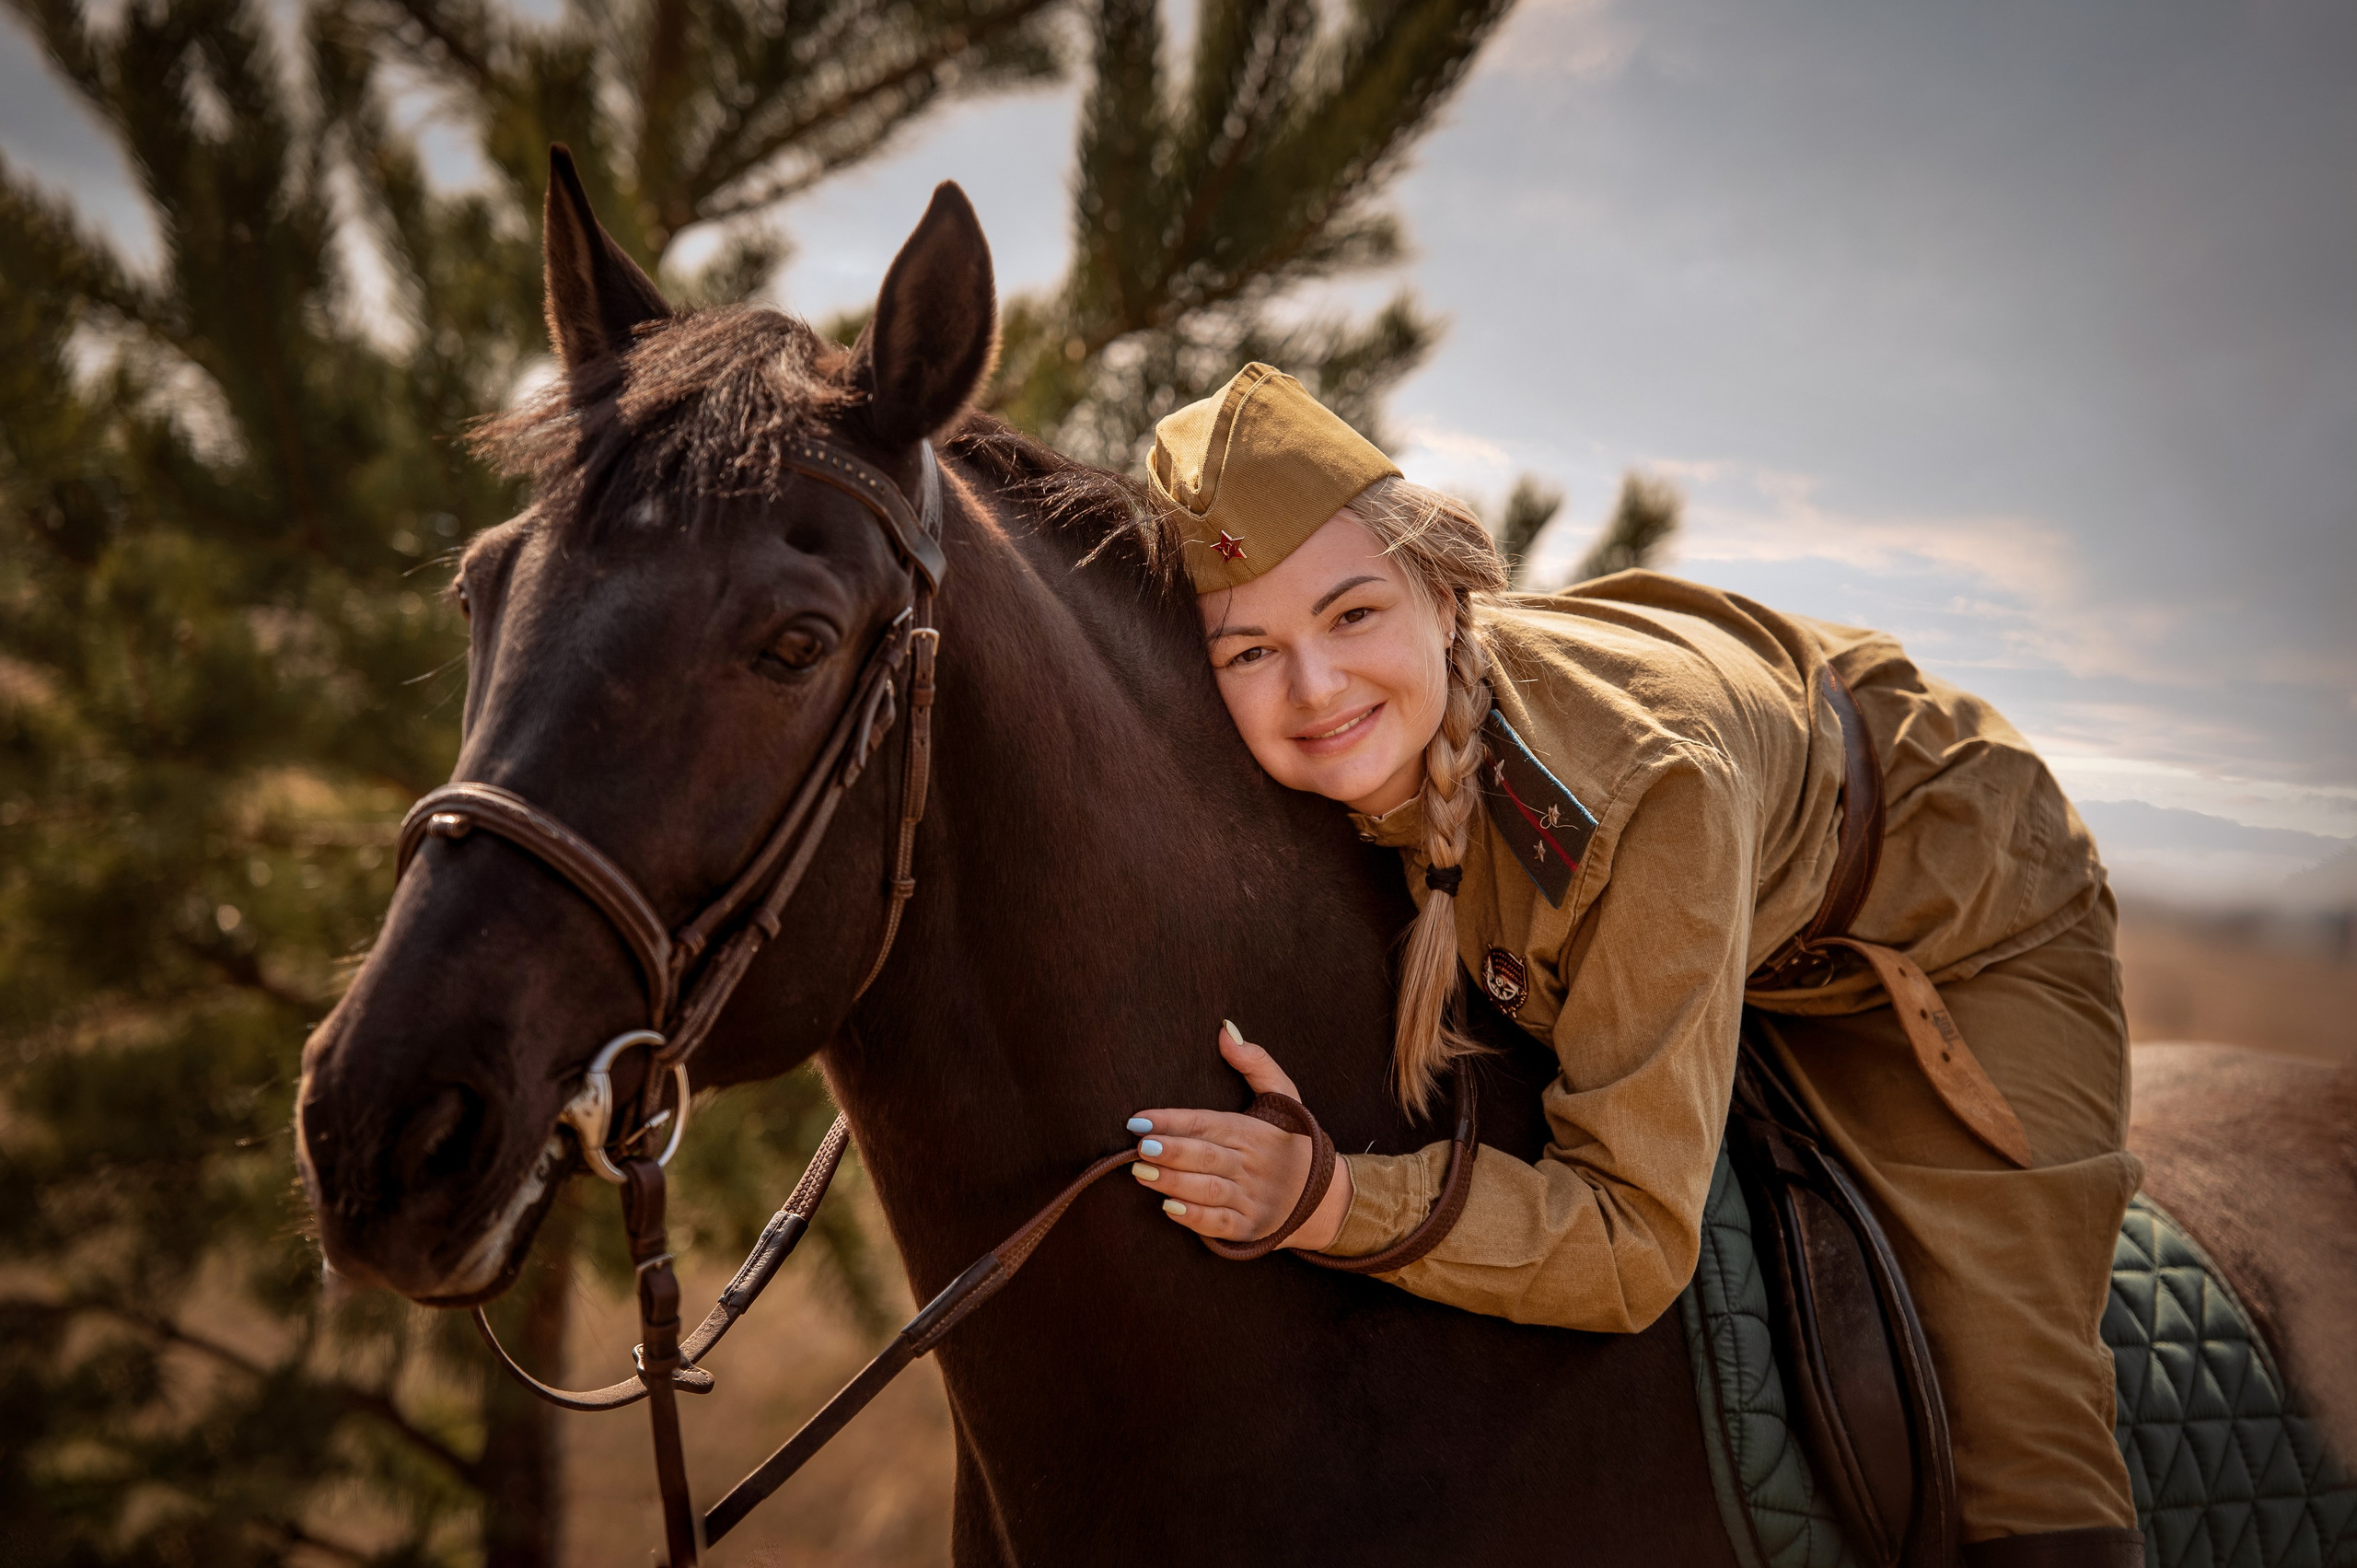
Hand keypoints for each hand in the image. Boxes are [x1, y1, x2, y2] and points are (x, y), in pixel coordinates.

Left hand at [1125, 1021, 1353, 1252]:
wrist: (1324, 1196)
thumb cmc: (1290, 1139)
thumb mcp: (1284, 1095)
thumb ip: (1255, 1062)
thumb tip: (1225, 1030)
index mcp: (1253, 1130)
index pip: (1208, 1122)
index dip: (1172, 1120)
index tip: (1138, 1120)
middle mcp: (1252, 1164)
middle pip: (1206, 1156)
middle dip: (1172, 1151)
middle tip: (1139, 1147)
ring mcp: (1252, 1197)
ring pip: (1209, 1190)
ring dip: (1174, 1182)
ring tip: (1141, 1173)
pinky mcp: (1249, 1226)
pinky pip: (1220, 1223)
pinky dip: (1194, 1217)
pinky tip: (1169, 1207)